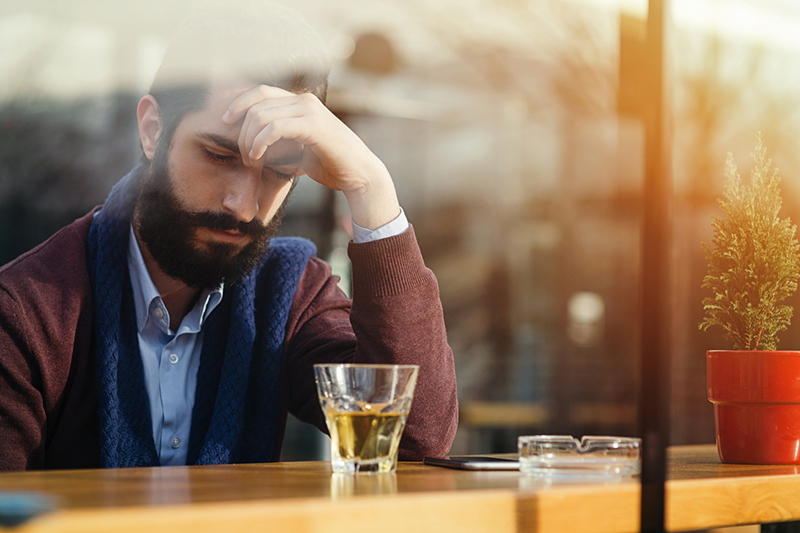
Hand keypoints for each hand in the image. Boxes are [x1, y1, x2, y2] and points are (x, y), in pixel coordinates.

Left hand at [222, 85, 400, 229]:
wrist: (359, 175)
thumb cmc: (331, 165)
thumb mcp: (300, 148)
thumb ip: (281, 139)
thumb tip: (255, 142)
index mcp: (301, 102)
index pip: (261, 92)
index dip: (239, 103)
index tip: (226, 122)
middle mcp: (305, 101)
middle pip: (257, 102)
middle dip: (242, 129)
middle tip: (243, 154)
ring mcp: (310, 111)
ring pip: (262, 115)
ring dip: (250, 139)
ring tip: (251, 160)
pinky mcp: (313, 126)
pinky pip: (274, 128)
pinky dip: (260, 143)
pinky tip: (259, 157)